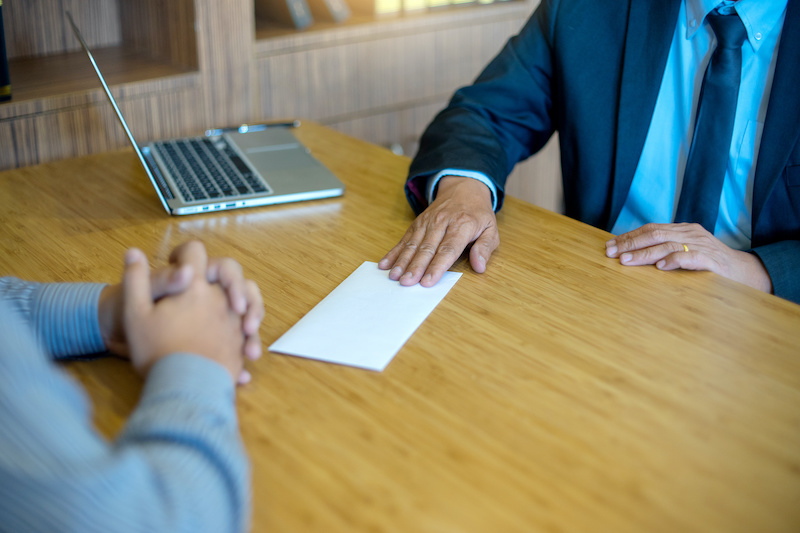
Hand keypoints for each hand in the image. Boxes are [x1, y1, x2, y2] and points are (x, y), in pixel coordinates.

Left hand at [99, 244, 264, 362]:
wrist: (114, 339)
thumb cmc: (123, 310)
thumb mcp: (142, 296)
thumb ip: (165, 280)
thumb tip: (187, 271)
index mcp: (195, 277)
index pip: (224, 269)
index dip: (231, 279)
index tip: (230, 300)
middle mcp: (210, 294)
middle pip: (244, 293)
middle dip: (251, 308)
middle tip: (247, 327)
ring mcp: (214, 318)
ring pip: (245, 321)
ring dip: (251, 337)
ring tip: (249, 354)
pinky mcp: (214, 341)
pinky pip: (236, 348)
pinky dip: (240, 362)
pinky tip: (241, 376)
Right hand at [379, 177, 499, 286]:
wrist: (463, 188)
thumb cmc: (478, 213)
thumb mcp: (491, 229)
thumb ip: (485, 248)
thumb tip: (480, 267)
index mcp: (462, 225)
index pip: (448, 249)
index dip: (437, 266)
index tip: (428, 281)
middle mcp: (442, 223)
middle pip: (427, 248)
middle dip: (416, 267)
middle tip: (407, 283)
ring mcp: (427, 222)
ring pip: (413, 244)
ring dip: (402, 261)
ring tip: (394, 276)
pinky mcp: (417, 223)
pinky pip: (404, 239)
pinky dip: (394, 252)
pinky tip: (385, 264)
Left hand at [605, 222, 772, 292]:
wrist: (745, 272)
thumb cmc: (710, 265)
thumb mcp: (686, 252)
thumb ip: (665, 250)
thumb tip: (632, 255)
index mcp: (683, 230)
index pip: (651, 229)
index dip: (629, 236)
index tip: (610, 246)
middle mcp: (690, 234)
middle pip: (655, 234)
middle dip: (630, 243)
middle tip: (611, 253)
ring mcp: (701, 245)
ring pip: (667, 245)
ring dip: (644, 254)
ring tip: (626, 261)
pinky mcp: (712, 260)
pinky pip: (690, 257)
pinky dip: (674, 260)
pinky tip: (660, 267)